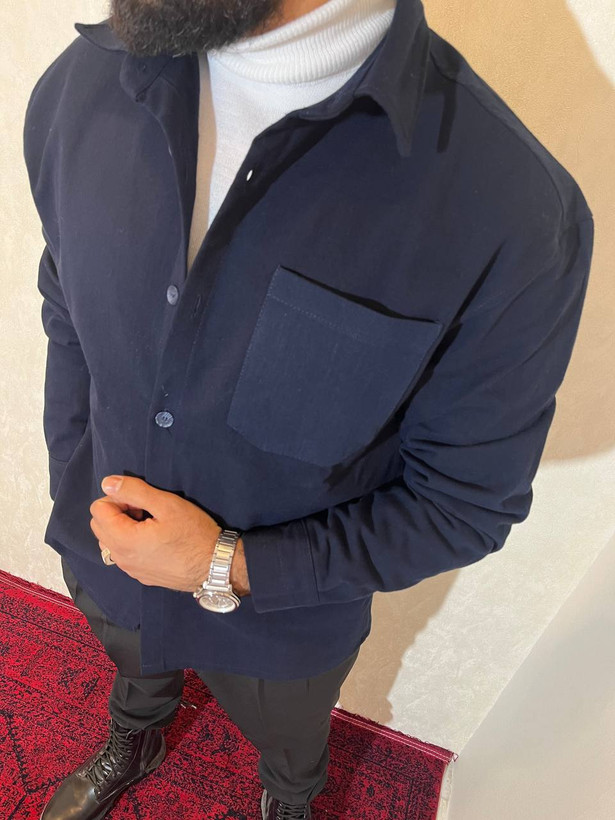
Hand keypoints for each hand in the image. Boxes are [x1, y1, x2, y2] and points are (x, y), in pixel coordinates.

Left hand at [89, 475, 248, 594]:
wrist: (214, 566)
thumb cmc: (194, 534)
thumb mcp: (167, 504)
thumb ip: (134, 491)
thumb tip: (108, 483)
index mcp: (124, 540)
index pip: (98, 509)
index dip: (118, 498)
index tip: (141, 502)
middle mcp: (121, 558)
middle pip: (99, 526)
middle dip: (117, 512)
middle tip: (145, 510)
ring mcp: (130, 569)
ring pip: (109, 541)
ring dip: (123, 527)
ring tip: (150, 524)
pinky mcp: (140, 575)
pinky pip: (123, 554)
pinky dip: (131, 542)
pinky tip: (156, 539)